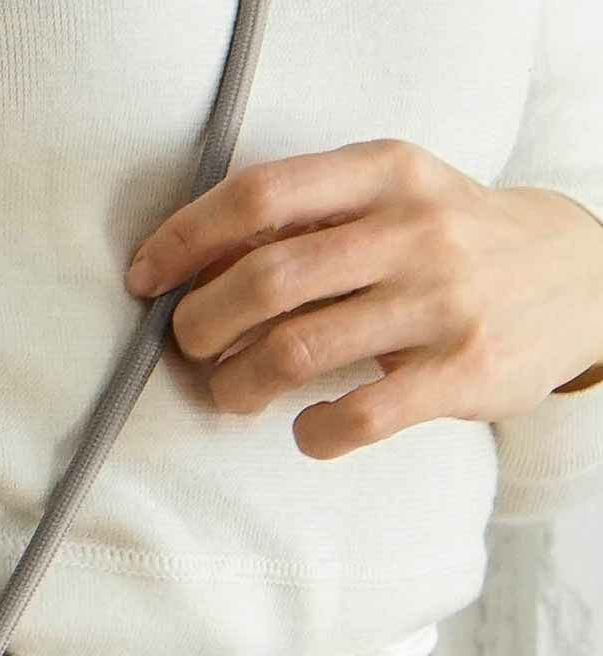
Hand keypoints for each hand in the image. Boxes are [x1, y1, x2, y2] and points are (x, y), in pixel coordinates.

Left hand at [124, 137, 602, 458]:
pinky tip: (306, 429)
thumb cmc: (451, 244)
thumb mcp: (393, 198)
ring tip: (232, 391)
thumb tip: (191, 265)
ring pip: (295, 350)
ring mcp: (441, 302)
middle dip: (200, 322)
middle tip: (190, 346)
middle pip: (264, 279)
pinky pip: (356, 416)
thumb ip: (306, 219)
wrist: (580, 278)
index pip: (259, 196)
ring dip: (237, 383)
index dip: (185, 240)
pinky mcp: (461, 372)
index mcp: (384, 173)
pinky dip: (311, 433)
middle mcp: (413, 229)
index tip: (146, 278)